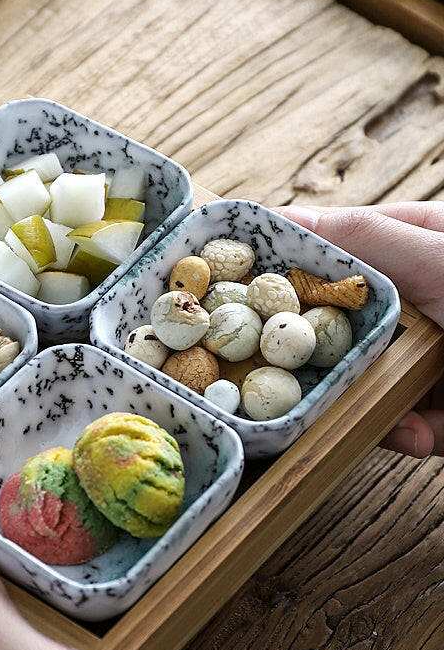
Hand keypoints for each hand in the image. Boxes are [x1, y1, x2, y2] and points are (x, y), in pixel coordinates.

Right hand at [278, 202, 443, 456]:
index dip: (272, 272)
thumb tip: (280, 216)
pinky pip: (396, 421)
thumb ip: (364, 237)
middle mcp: (408, 301)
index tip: (226, 295)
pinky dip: (404, 432)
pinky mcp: (436, 404)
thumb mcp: (442, 255)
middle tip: (279, 374)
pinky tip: (420, 433)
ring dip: (364, 405)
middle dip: (313, 357)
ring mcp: (421, 355)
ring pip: (357, 382)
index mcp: (406, 249)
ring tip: (387, 414)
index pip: (320, 251)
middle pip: (329, 327)